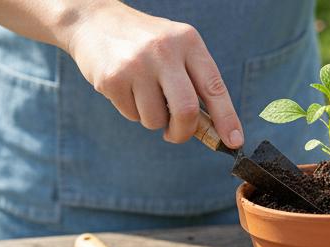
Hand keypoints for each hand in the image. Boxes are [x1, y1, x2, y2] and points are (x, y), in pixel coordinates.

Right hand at [61, 3, 241, 146]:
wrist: (95, 22)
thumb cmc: (142, 43)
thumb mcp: (173, 48)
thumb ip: (191, 81)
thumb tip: (208, 128)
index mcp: (187, 41)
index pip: (214, 86)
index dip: (226, 118)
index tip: (234, 141)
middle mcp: (164, 51)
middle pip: (186, 111)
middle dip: (182, 132)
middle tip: (175, 135)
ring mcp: (137, 65)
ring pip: (155, 120)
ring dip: (152, 119)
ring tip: (143, 95)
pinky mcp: (113, 79)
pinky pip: (132, 115)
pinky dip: (132, 111)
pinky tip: (125, 88)